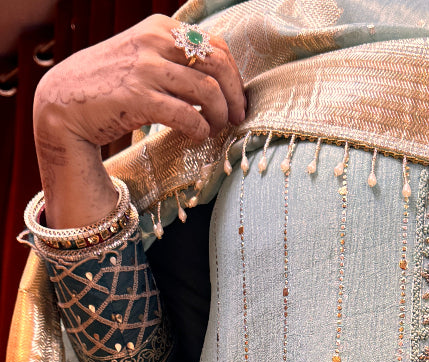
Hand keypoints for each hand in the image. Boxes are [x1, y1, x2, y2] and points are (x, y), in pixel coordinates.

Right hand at [33, 15, 244, 227]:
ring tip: (214, 129)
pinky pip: (188, 116)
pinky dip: (200, 130)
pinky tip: (195, 136)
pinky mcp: (139, 98)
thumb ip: (173, 60)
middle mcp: (155, 42)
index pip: (216, 46)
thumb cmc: (108, 84)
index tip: (236, 99)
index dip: (234, 76)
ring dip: (220, 116)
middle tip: (236, 119)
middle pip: (218, 66)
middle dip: (235, 97)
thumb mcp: (142, 57)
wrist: (63, 102)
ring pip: (208, 91)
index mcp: (160, 28)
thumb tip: (217, 80)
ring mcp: (146, 69)